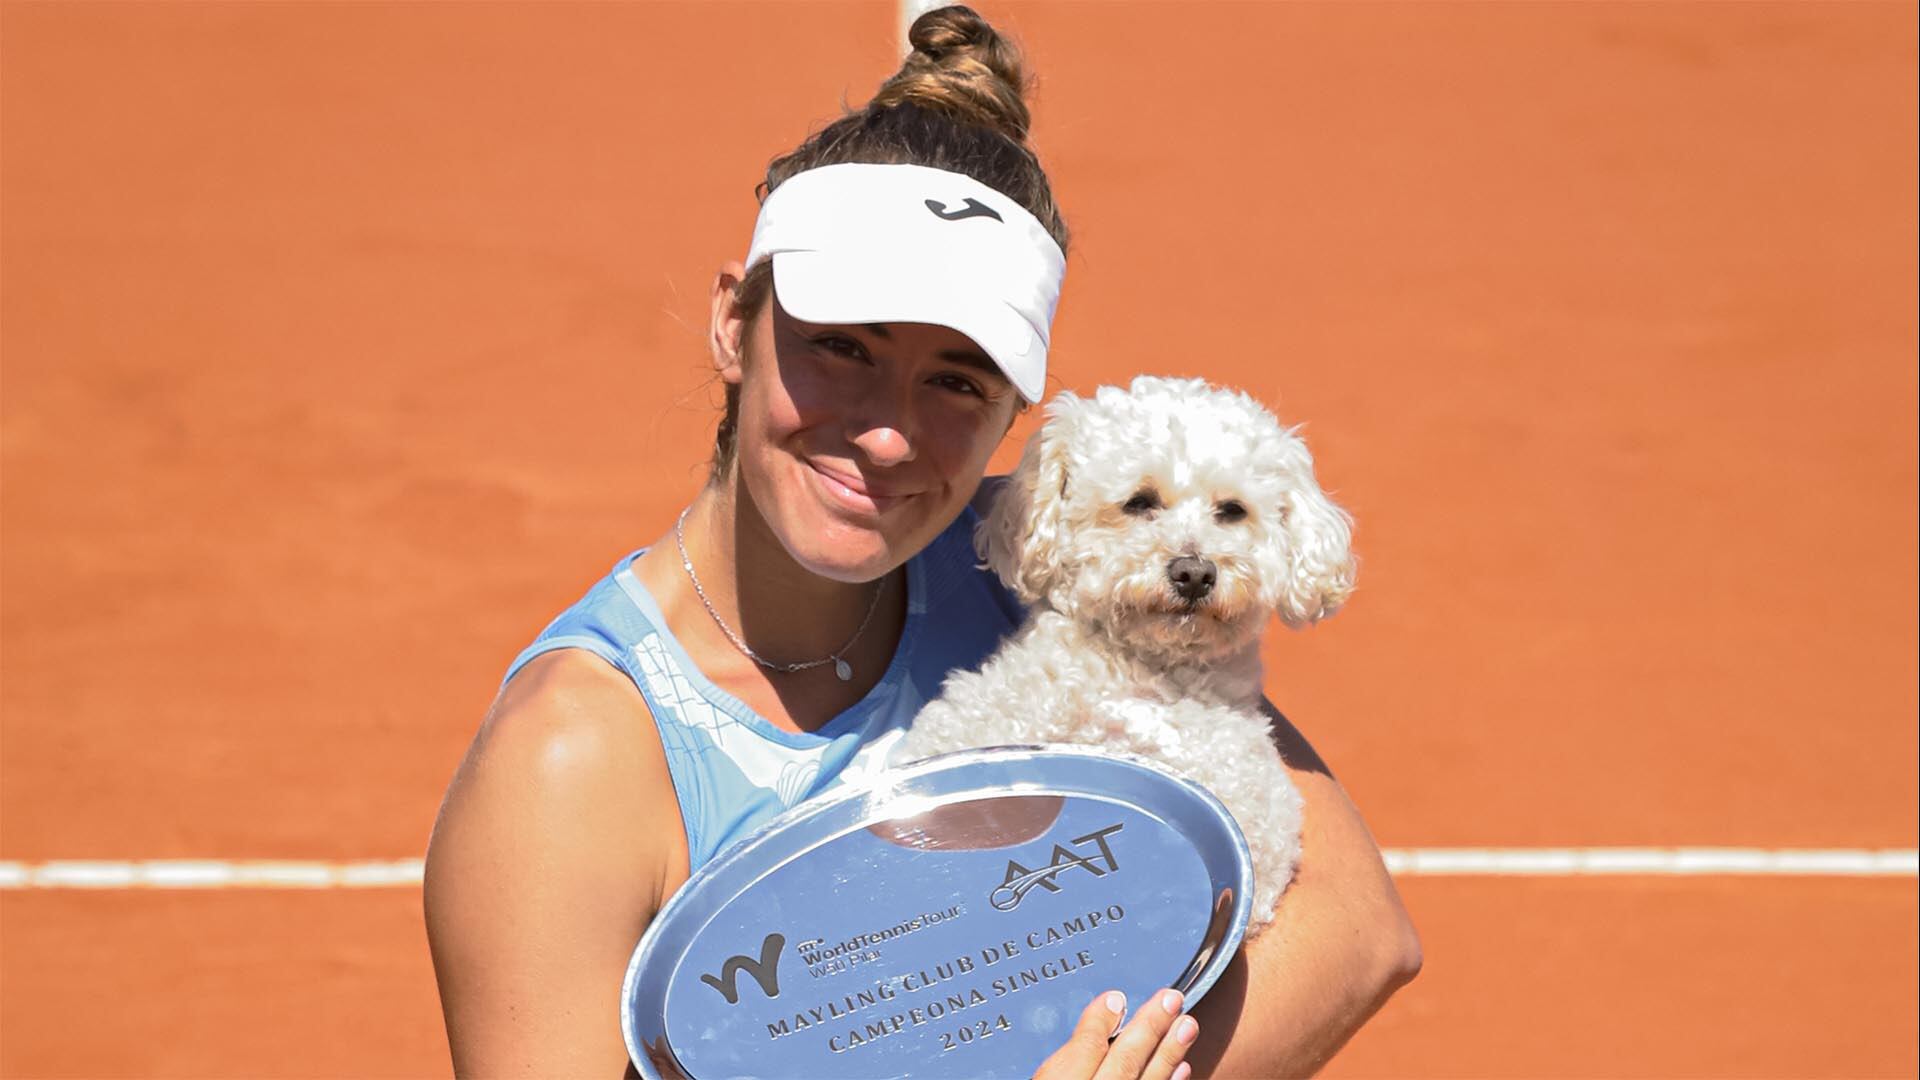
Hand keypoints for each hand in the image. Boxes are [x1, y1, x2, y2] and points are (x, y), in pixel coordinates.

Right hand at [1033, 988, 1199, 1079]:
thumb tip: (1090, 1020)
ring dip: (1170, 1052)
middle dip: (1150, 1028)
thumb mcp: (1044, 1076)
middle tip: (1171, 998)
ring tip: (1188, 1024)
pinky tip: (1182, 1066)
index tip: (1114, 995)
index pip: (1085, 1049)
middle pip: (1124, 1062)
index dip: (1100, 1020)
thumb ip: (1062, 1056)